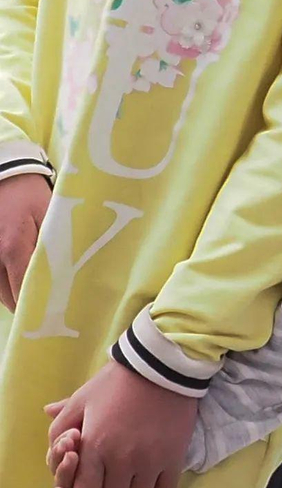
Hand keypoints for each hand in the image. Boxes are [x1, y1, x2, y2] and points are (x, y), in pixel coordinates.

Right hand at [0, 173, 50, 309]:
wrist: (5, 173)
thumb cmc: (30, 193)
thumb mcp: (49, 212)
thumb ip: (56, 241)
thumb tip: (69, 269)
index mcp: (14, 247)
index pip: (24, 290)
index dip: (38, 306)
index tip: (53, 314)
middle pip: (8, 297)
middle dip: (26, 305)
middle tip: (47, 308)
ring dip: (13, 295)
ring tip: (35, 296)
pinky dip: (5, 284)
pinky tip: (19, 281)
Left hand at [45, 361, 197, 487]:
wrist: (160, 363)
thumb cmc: (116, 382)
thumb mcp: (82, 399)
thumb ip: (60, 429)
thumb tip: (52, 452)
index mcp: (94, 447)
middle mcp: (121, 460)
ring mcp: (150, 460)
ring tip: (130, 479)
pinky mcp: (174, 457)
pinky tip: (151, 473)